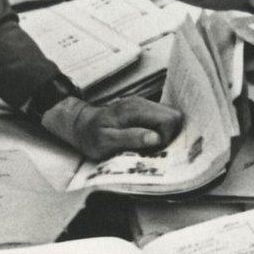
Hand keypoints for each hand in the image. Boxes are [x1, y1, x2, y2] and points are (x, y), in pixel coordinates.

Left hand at [45, 96, 182, 159]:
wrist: (79, 124)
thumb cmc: (90, 136)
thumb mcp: (105, 142)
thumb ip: (131, 138)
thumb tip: (156, 138)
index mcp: (134, 110)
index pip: (169, 119)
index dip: (167, 137)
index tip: (154, 149)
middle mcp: (142, 103)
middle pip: (174, 116)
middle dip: (169, 136)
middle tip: (153, 149)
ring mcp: (143, 105)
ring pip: (170, 117)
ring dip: (165, 134)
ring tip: (149, 146)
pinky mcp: (143, 110)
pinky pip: (162, 119)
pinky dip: (160, 131)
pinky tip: (147, 140)